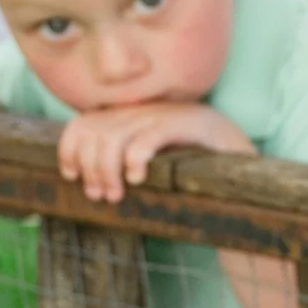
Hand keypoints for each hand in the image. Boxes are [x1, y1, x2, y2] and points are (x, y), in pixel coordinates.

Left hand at [56, 102, 254, 204]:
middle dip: (91, 169)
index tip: (71, 176)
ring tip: (117, 195)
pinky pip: (149, 137)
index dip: (69, 148)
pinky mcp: (185, 124)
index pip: (82, 123)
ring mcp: (162, 115)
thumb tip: (88, 182)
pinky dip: (136, 158)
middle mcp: (140, 111)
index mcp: (128, 116)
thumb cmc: (190, 163)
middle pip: (95, 134)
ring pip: (115, 138)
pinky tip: (138, 179)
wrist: (238, 150)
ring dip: (108, 170)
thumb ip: (120, 160)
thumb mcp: (148, 160)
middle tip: (101, 197)